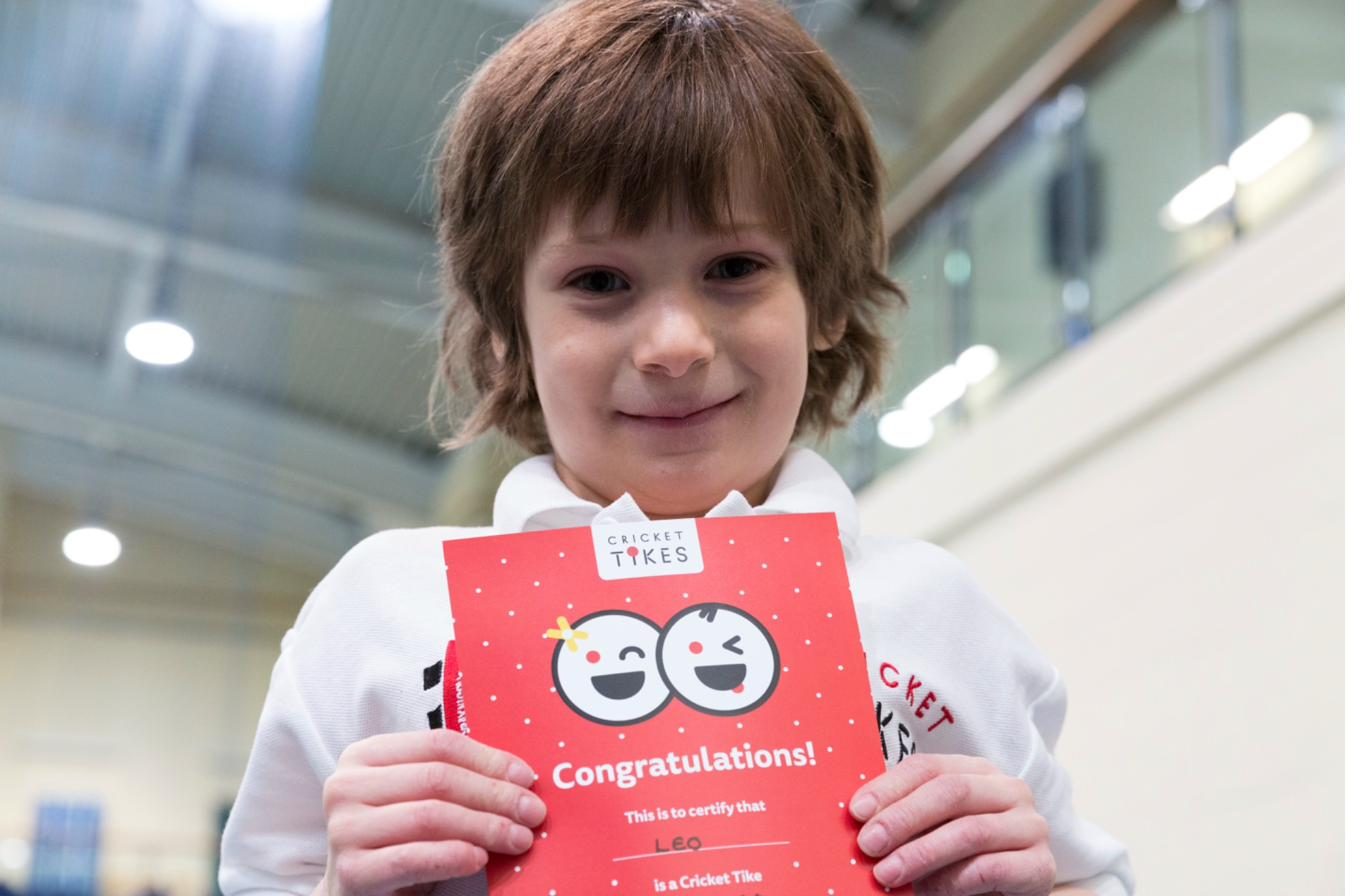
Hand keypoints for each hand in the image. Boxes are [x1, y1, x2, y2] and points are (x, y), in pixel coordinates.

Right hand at [319, 729, 546, 895]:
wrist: (356, 895)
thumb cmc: (396, 841)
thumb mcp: (420, 800)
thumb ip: (455, 780)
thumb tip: (522, 777)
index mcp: (365, 756)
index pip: (438, 745)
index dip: (488, 759)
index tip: (527, 778)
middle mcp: (346, 786)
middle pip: (437, 778)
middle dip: (494, 795)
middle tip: (533, 813)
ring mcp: (343, 828)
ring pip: (430, 815)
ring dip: (484, 827)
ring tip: (518, 839)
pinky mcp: (350, 871)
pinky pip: (412, 858)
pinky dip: (453, 856)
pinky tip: (480, 859)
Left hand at [848, 753, 1053, 894]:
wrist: (1010, 895)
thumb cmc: (962, 859)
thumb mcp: (931, 830)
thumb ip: (904, 819)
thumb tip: (858, 820)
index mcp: (977, 771)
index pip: (928, 767)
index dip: (890, 787)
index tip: (856, 812)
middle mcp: (1009, 790)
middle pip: (950, 792)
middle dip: (903, 818)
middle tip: (868, 845)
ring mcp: (1030, 826)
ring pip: (970, 831)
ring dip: (922, 854)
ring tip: (888, 875)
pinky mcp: (1041, 865)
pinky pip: (992, 868)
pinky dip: (953, 881)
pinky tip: (927, 890)